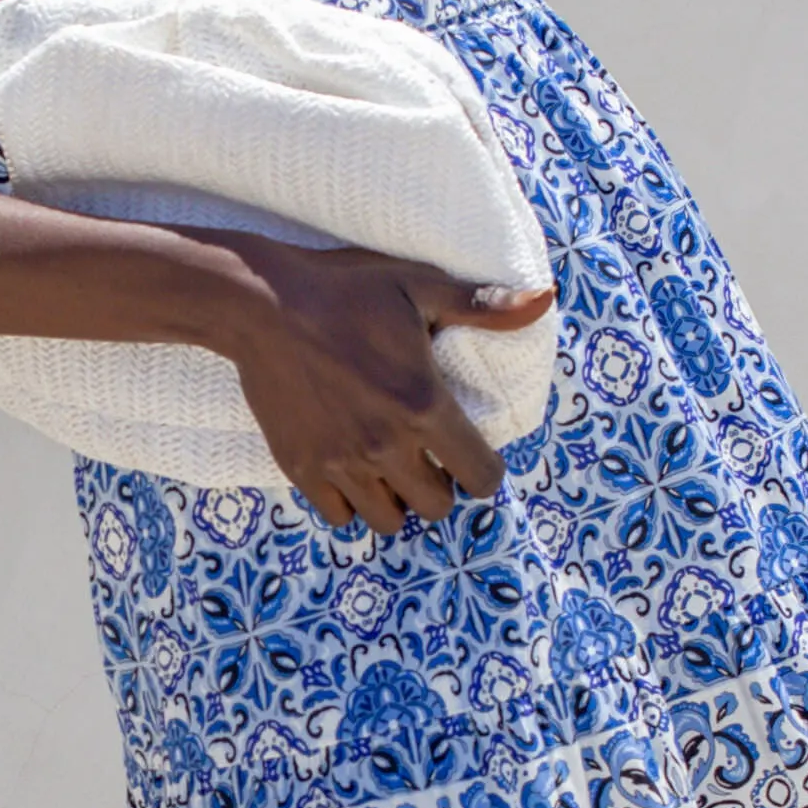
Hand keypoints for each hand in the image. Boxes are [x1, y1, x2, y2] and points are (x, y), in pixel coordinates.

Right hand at [220, 242, 552, 532]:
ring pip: (388, 521)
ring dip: (396, 500)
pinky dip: (351, 502)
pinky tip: (351, 471)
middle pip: (436, 506)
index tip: (472, 455)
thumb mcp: (418, 286)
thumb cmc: (345, 291)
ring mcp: (342, 462)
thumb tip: (546, 299)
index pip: (481, 476)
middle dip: (440, 486)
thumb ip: (483, 306)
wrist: (261, 304)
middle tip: (428, 459)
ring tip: (390, 470)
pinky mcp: (302, 468)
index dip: (484, 470)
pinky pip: (339, 516)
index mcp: (424, 405)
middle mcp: (387, 445)